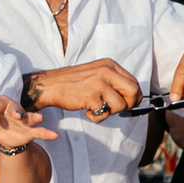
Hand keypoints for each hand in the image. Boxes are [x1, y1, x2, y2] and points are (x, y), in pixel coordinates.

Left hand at [0, 71, 57, 154]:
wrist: (2, 133)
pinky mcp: (30, 131)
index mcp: (2, 103)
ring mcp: (23, 120)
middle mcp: (14, 110)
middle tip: (16, 115)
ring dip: (34, 118)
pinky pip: (40, 132)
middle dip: (16, 111)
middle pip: (16, 109)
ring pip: (30, 118)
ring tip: (40, 118)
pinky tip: (55, 135)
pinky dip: (47, 133)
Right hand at [20, 59, 141, 119]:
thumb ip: (113, 81)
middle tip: (117, 109)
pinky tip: (87, 111)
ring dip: (110, 112)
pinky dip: (97, 118)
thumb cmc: (72, 83)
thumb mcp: (96, 73)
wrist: (49, 86)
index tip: (129, 104)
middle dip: (128, 104)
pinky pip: (104, 114)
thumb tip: (133, 97)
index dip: (134, 96)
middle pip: (133, 91)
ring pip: (120, 105)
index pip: (133, 81)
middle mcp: (106, 71)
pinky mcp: (90, 96)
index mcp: (109, 64)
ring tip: (97, 109)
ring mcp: (98, 83)